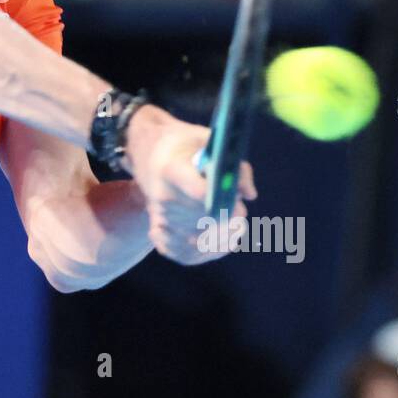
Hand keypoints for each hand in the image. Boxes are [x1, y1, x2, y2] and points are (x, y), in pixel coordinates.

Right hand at [122, 105, 255, 264]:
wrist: (148, 156)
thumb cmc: (184, 146)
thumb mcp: (209, 140)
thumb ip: (235, 165)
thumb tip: (249, 195)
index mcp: (171, 170)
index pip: (201, 193)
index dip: (225, 200)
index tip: (237, 198)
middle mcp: (163, 199)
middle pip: (207, 221)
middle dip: (231, 217)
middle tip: (236, 206)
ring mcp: (161, 220)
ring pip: (203, 243)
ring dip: (225, 234)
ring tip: (229, 218)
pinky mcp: (161, 238)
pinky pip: (190, 256)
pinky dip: (211, 250)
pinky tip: (217, 236)